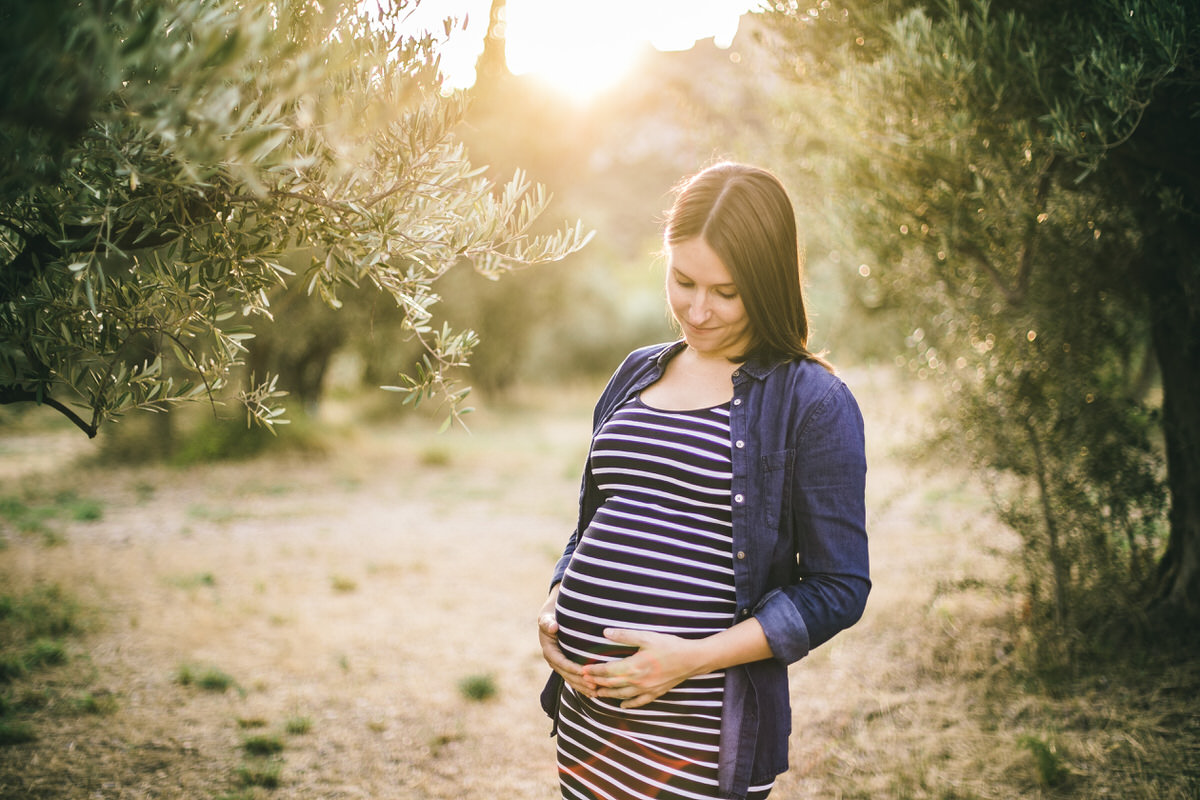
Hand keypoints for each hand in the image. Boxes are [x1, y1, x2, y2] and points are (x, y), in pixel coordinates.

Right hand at [537, 586, 592, 697]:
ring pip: (571, 680)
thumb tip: (553, 627)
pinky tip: (594, 692)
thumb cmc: (550, 617)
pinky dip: (582, 686)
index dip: (573, 668)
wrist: (549, 621)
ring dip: (583, 687)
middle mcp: (553, 661)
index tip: (586, 672)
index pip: (562, 663)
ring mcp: (559, 665)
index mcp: (549, 651)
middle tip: (595, 686)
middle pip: (568, 675)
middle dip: (581, 681)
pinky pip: (573, 678)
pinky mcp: (565, 667)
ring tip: (597, 692)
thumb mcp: (546, 618)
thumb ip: (548, 623)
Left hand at [582, 629, 705, 708]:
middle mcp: (637, 681)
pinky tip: (622, 706)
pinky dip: (628, 704)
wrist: (691, 659)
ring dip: (608, 695)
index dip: (594, 671)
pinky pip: (639, 702)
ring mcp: (646, 689)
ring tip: (598, 694)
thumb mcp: (646, 637)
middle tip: (585, 682)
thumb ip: (625, 635)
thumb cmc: (669, 646)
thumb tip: (606, 632)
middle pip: (612, 684)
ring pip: (622, 695)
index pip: (607, 671)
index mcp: (633, 666)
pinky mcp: (656, 693)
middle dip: (597, 683)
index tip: (583, 670)